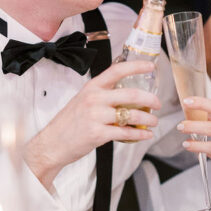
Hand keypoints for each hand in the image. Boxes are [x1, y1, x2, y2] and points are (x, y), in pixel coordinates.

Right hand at [25, 61, 160, 189]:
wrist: (52, 143)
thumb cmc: (69, 123)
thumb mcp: (83, 101)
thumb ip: (102, 96)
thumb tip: (127, 95)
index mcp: (92, 88)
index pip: (116, 71)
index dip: (136, 66)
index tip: (150, 66)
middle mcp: (94, 99)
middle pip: (131, 94)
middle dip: (150, 99)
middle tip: (158, 104)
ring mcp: (96, 116)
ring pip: (131, 115)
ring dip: (148, 119)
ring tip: (154, 122)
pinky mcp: (97, 134)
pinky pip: (126, 132)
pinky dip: (139, 134)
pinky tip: (145, 135)